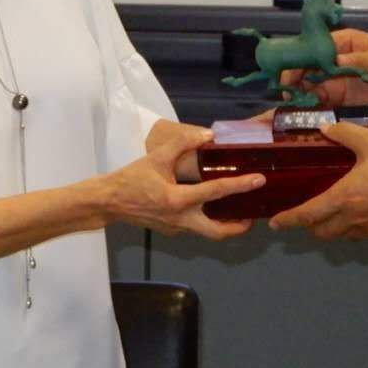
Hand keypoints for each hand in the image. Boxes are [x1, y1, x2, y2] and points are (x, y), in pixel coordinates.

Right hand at [111, 123, 261, 239]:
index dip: (240, 185)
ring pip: (208, 233)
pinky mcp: (171, 230)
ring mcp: (176, 228)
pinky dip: (209, 221)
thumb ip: (183, 143)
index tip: (258, 180)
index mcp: (178, 200)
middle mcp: (181, 219)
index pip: (216, 192)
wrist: (108, 202)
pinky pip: (196, 228)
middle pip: (218, 232)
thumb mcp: (157, 157)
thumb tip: (208, 134)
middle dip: (239, 226)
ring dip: (225, 225)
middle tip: (253, 214)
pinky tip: (213, 208)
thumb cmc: (132, 178)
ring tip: (238, 211)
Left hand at [268, 122, 367, 241]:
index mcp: (343, 199)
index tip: (275, 223)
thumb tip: (324, 129)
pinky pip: (366, 236)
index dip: (288, 220)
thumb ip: (344, 133)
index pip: (307, 214)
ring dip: (334, 228)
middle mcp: (353, 220)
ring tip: (336, 213)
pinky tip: (366, 214)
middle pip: (322, 232)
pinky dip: (358, 228)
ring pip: (343, 236)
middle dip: (310, 226)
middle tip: (308, 214)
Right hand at [278, 28, 367, 108]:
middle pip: (304, 67)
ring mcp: (331, 78)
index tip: (291, 73)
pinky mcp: (337, 94)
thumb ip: (355, 60)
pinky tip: (304, 109)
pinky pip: (319, 98)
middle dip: (294, 79)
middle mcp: (329, 60)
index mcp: (337, 44)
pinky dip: (310, 104)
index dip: (299, 60)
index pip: (311, 49)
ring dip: (299, 93)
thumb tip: (335, 62)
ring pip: (308, 84)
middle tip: (286, 93)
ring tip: (292, 103)